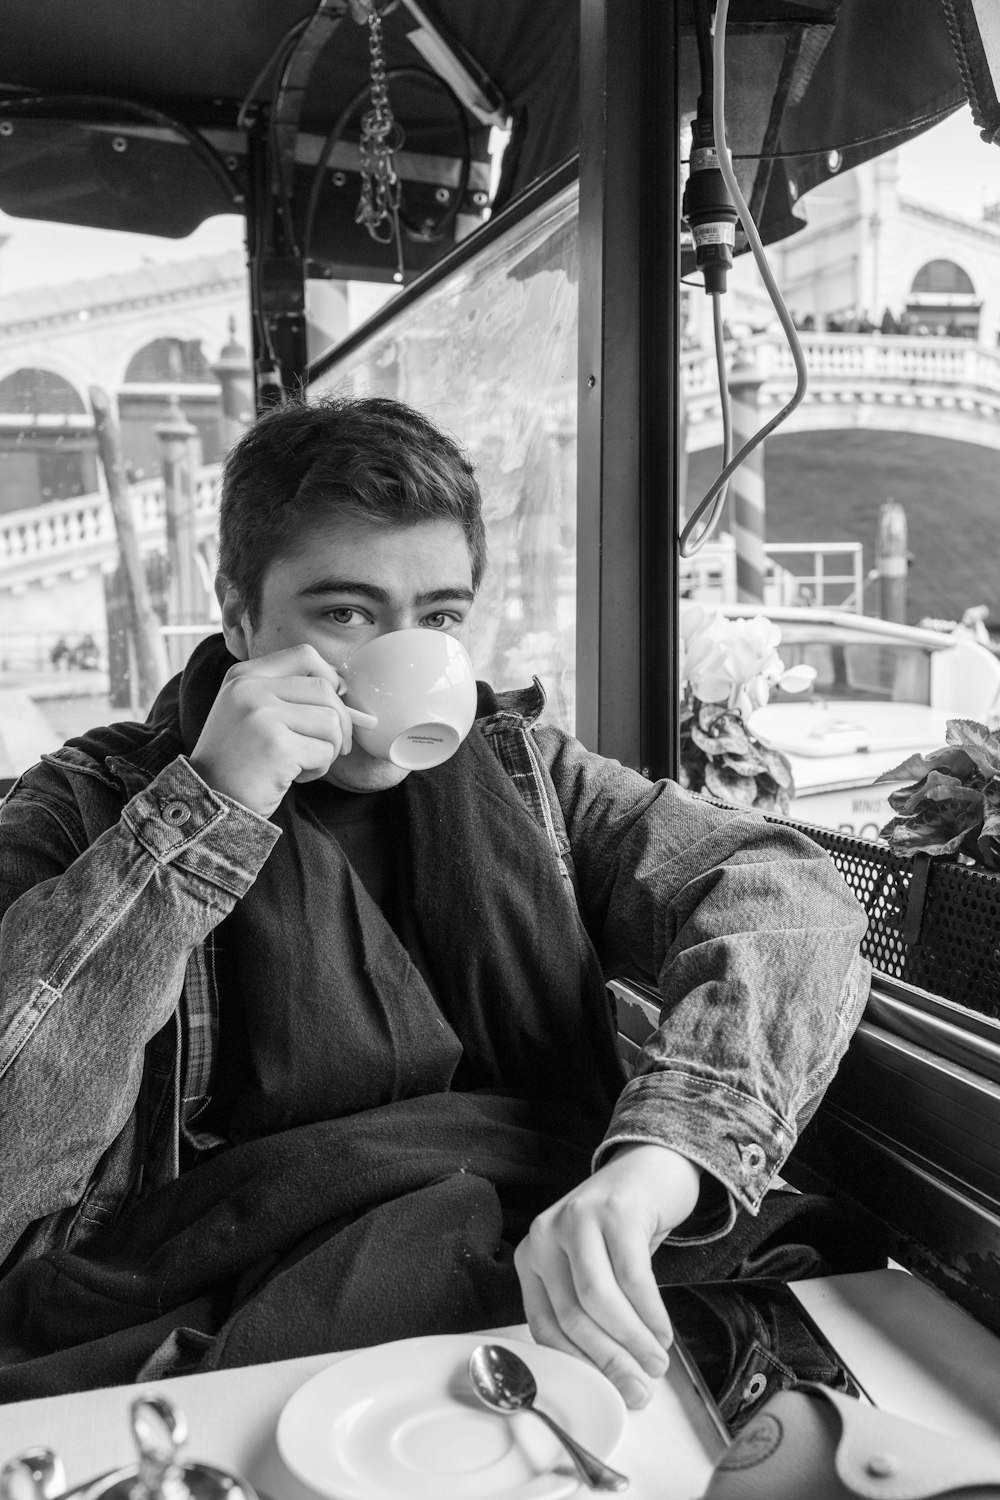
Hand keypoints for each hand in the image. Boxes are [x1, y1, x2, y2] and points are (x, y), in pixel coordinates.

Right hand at [189, 644, 375, 817]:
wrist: (209, 801)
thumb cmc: (239, 760)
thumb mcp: (250, 712)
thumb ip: (286, 694)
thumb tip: (344, 691)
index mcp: (244, 675)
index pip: (305, 655)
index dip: (331, 677)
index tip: (335, 703)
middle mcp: (250, 689)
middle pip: (325, 689)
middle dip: (341, 721)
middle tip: (334, 746)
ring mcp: (262, 715)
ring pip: (331, 721)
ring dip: (330, 748)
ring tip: (306, 763)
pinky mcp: (276, 745)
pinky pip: (324, 752)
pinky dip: (319, 769)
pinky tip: (295, 776)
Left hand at [514, 1142, 700, 1409]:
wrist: (648, 1166)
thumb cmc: (620, 1229)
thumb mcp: (591, 1267)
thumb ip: (592, 1313)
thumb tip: (617, 1381)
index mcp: (531, 1256)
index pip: (545, 1326)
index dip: (580, 1365)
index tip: (611, 1393)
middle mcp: (545, 1235)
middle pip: (572, 1316)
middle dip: (610, 1361)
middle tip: (641, 1389)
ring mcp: (578, 1219)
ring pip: (599, 1300)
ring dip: (632, 1341)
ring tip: (656, 1362)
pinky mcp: (615, 1211)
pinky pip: (632, 1277)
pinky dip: (650, 1313)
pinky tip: (664, 1332)